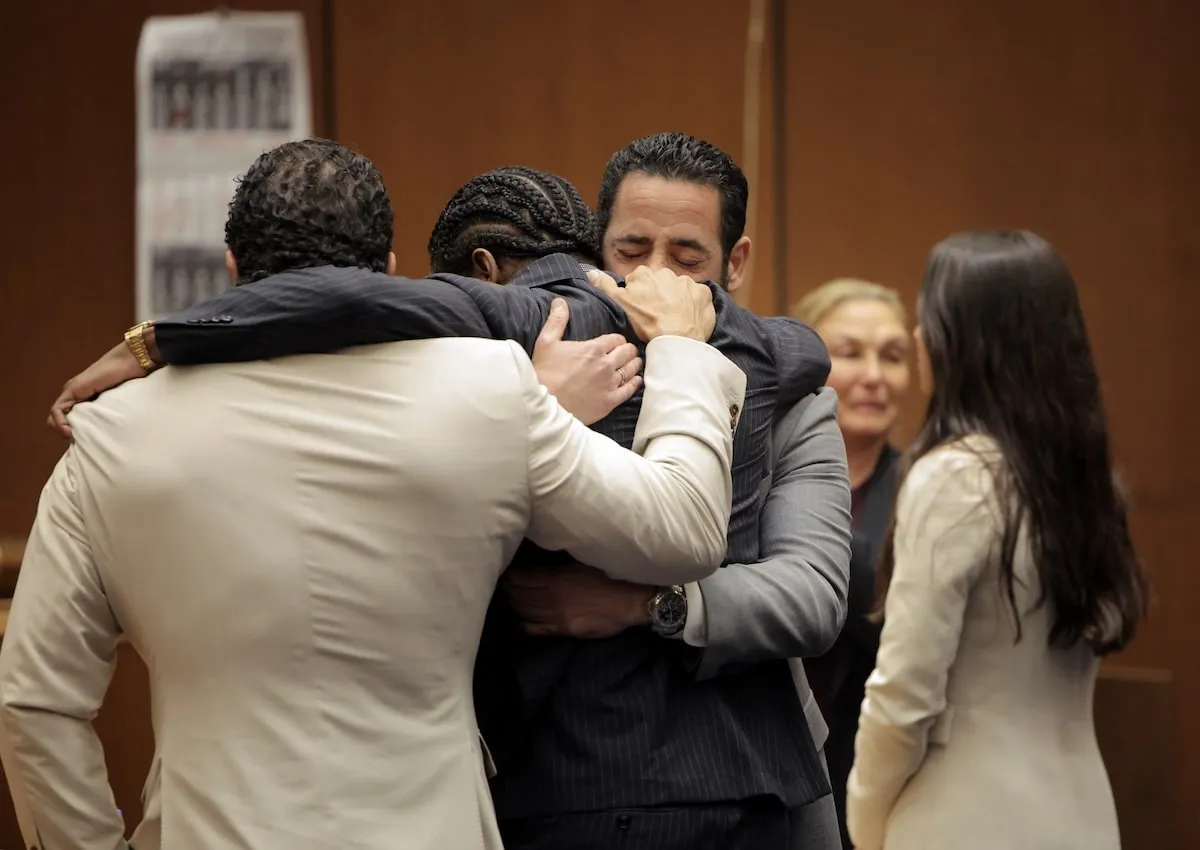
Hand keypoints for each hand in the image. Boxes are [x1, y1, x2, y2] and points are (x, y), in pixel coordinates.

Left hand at [49, 342, 147, 438]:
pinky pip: (57, 409)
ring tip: (73, 438)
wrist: (131, 362)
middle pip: (60, 416)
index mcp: (87, 396)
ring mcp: (73, 390)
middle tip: (78, 442)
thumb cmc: (132, 379)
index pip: (71, 416)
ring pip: (56, 414)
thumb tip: (106, 431)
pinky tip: (69, 432)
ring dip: (61, 429)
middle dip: (64, 431)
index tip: (84, 442)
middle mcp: (76, 393)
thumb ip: (107, 411)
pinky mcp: (72, 389)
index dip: (73, 430)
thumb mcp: (118, 402)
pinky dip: (60, 422)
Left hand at [502, 561, 652, 638]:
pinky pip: (536, 630)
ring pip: (526, 612)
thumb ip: (561, 566)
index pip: (524, 578)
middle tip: (505, 588)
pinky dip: (524, 625)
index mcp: (556, 578)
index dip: (513, 577)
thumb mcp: (584, 563)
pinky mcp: (564, 630)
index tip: (508, 575)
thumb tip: (545, 563)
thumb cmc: (609, 577)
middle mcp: (552, 597)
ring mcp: (557, 616)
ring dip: (515, 606)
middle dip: (510, 591)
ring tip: (511, 601)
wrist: (629, 601)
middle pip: (521, 595)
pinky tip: (521, 621)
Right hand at [532, 298, 642, 424]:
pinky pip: (629, 390)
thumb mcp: (546, 342)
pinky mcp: (610, 401)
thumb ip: (556, 320)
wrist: (544, 404)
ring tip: (635, 363)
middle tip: (628, 351)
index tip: (617, 342)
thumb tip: (560, 301)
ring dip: (634, 364)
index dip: (617, 340)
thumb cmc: (543, 373)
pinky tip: (636, 380)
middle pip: (626, 353)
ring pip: (631, 370)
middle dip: (628, 350)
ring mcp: (609, 384)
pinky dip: (635, 383)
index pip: (616, 339)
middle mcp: (606, 365)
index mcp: (593, 349)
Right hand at [587, 265, 715, 341]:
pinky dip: (694, 305)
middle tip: (657, 315)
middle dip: (659, 295)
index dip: (638, 296)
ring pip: (679, 289)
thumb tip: (591, 272)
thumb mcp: (618, 304)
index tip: (640, 309)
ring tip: (674, 318)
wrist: (676, 339)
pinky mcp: (704, 293)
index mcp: (645, 273)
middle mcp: (667, 272)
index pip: (639, 280)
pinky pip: (698, 296)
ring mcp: (688, 282)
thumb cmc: (646, 322)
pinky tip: (689, 317)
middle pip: (660, 283)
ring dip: (677, 299)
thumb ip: (605, 285)